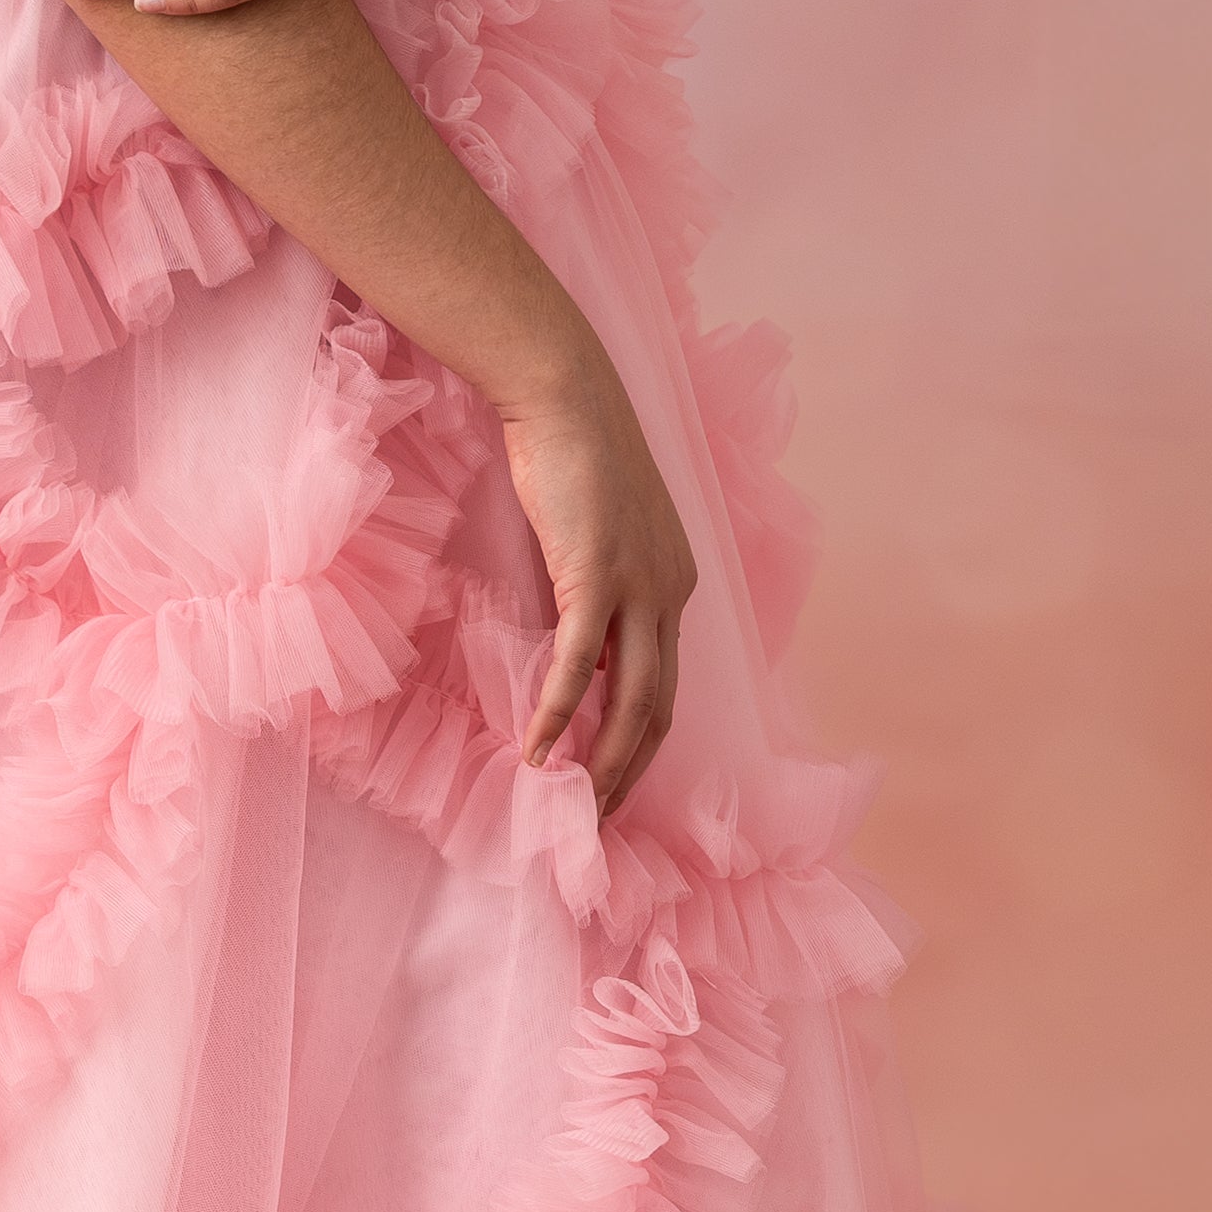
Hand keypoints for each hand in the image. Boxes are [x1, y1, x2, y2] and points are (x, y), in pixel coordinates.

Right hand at [495, 339, 696, 819]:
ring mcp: (638, 586)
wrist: (564, 393)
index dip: (639, 740)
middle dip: (631, 769)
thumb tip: (567, 636)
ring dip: (604, 760)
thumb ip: (595, 584)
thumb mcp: (598, 529)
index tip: (609, 780)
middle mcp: (670, 592)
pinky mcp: (595, 576)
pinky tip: (537, 750)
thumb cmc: (571, 452)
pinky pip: (577, 665)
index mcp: (675, 583)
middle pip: (658, 706)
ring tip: (578, 805)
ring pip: (631, 699)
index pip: (664, 682)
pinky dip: (557, 713)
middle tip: (600, 818)